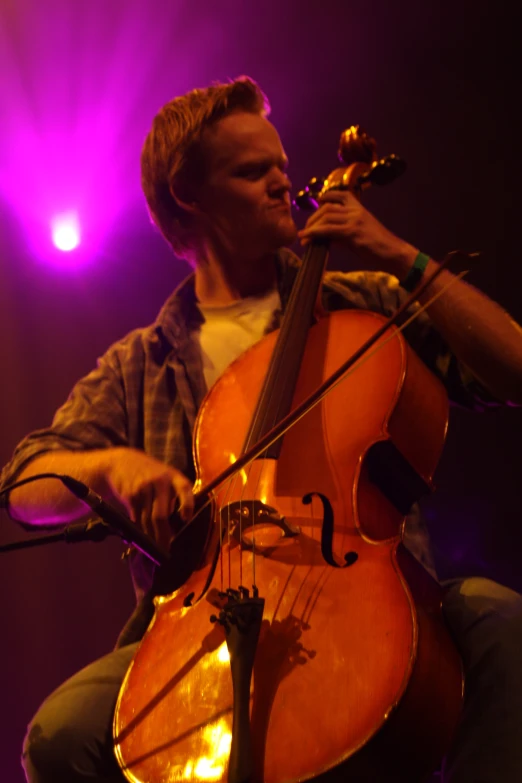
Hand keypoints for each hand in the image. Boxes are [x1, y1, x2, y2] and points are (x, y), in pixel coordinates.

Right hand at [102, 448, 193, 550]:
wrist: (122, 462)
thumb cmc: (151, 474)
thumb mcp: (165, 478)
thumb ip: (172, 496)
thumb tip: (175, 526)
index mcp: (173, 476)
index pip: (184, 490)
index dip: (187, 504)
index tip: (186, 519)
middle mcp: (159, 481)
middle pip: (161, 514)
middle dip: (162, 535)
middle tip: (165, 549)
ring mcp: (143, 488)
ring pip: (147, 519)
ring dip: (150, 535)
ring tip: (154, 546)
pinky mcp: (130, 495)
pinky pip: (136, 517)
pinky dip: (139, 528)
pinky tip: (141, 534)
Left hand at [297, 190, 416, 276]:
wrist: (393, 253)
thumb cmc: (378, 248)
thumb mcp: (359, 237)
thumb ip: (343, 235)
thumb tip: (327, 239)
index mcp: (360, 209)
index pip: (342, 194)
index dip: (327, 196)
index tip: (317, 203)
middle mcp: (357, 210)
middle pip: (328, 208)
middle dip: (313, 218)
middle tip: (305, 230)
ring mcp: (355, 219)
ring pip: (326, 217)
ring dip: (311, 226)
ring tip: (304, 236)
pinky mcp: (353, 231)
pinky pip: (329, 229)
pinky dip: (315, 233)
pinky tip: (307, 238)